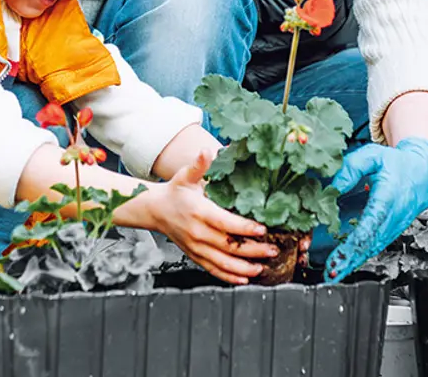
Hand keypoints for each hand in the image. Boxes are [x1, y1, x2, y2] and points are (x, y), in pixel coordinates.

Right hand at [141, 150, 279, 283]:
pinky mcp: (195, 256)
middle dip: (252, 250)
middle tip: (272, 250)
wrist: (155, 210)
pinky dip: (229, 277)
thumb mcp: (185, 176)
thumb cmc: (175, 192)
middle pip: (228, 246)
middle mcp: (197, 233)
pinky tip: (244, 278)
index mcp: (199, 212)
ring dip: (243, 268)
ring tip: (262, 268)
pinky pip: (213, 269)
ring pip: (222, 262)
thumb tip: (208, 150)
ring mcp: (196, 247)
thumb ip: (199, 165)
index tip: (262, 229)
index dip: (244, 227)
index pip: (224, 222)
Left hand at [324, 137, 427, 281]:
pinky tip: (345, 267)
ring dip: (353, 264)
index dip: (355, 240)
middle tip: (331, 272)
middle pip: (371, 242)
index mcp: (388, 196)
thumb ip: (351, 168)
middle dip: (350, 260)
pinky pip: (375, 247)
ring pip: (372, 249)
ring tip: (333, 274)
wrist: (424, 174)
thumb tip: (332, 187)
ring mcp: (394, 227)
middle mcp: (393, 216)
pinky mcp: (391, 232)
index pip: (372, 222)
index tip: (340, 253)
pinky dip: (359, 259)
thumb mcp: (372, 156)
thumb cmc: (397, 164)